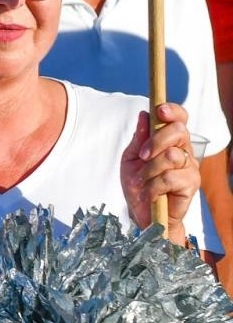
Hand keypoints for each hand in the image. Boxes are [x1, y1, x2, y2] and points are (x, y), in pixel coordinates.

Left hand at [121, 102, 199, 241]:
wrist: (142, 212)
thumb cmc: (138, 183)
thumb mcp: (131, 158)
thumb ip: (139, 138)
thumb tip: (144, 115)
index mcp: (170, 141)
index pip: (179, 119)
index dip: (172, 111)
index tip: (159, 110)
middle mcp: (184, 151)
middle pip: (179, 132)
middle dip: (156, 141)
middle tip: (142, 156)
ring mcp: (190, 167)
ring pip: (171, 156)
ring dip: (149, 170)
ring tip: (141, 182)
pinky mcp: (191, 185)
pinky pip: (169, 178)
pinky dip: (152, 186)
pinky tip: (149, 193)